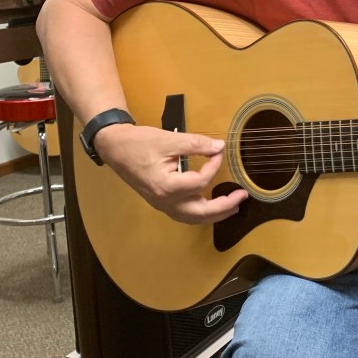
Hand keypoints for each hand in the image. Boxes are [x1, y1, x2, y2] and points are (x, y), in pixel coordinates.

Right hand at [94, 123, 247, 223]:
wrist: (115, 147)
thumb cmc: (139, 143)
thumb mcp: (170, 139)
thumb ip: (196, 144)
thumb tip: (219, 147)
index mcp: (166, 186)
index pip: (200, 182)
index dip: (213, 166)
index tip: (218, 153)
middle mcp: (165, 201)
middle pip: (201, 213)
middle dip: (224, 207)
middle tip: (242, 196)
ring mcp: (162, 205)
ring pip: (193, 218)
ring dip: (214, 214)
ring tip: (232, 206)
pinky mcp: (161, 202)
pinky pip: (185, 214)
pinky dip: (201, 213)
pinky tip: (211, 205)